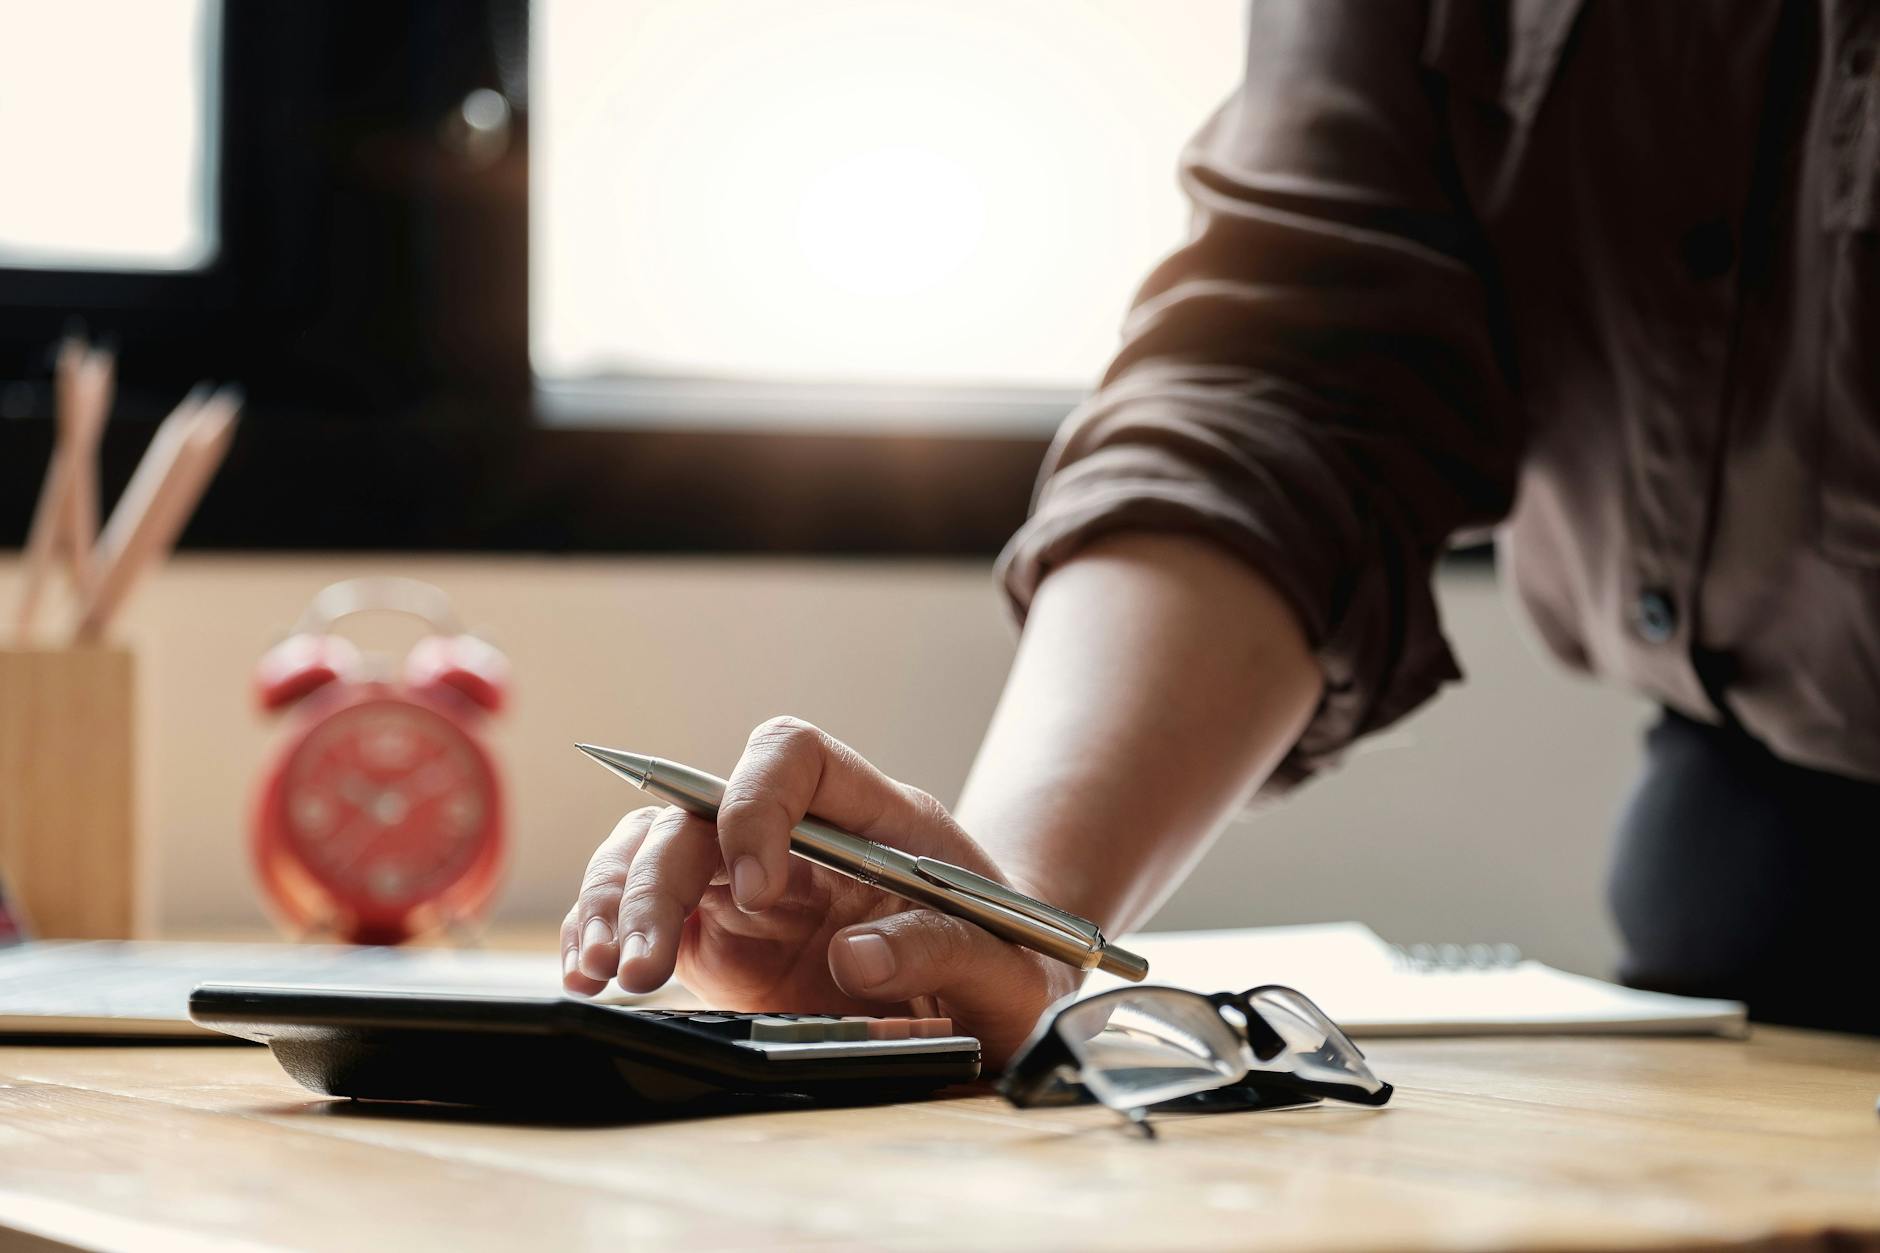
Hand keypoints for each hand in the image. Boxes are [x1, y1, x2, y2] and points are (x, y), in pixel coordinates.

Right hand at [559, 717, 1079, 1064]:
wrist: (1002, 999)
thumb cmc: (1012, 961)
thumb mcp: (1009, 966)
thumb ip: (943, 951)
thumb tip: (857, 958)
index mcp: (873, 815)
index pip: (795, 756)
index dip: (760, 802)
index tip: (761, 887)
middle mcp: (799, 836)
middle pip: (701, 813)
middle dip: (658, 879)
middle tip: (646, 965)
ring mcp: (751, 886)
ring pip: (655, 854)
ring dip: (615, 903)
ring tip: (600, 977)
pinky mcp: (723, 940)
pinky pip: (647, 915)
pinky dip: (606, 935)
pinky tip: (587, 974)